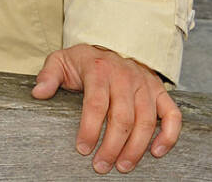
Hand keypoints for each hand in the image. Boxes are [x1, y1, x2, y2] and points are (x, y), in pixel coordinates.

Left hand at [33, 44, 180, 173]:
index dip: (89, 129)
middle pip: (122, 117)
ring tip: (123, 166)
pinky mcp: (160, 92)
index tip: (82, 149)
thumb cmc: (85, 60)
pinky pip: (172, 116)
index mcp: (99, 69)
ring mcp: (145, 85)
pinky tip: (156, 152)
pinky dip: (168, 135)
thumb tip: (38, 93)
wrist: (112, 45)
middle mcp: (125, 77)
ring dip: (136, 148)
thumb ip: (49, 75)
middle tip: (102, 166)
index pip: (95, 103)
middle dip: (112, 146)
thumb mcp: (61, 60)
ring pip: (146, 121)